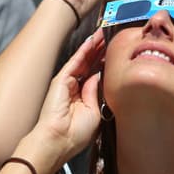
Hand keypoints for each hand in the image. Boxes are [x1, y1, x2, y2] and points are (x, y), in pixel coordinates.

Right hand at [24, 29, 105, 164]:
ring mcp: (66, 83)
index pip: (95, 76)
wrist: (59, 140)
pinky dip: (83, 51)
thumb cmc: (76, 134)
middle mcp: (74, 89)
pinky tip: (92, 41)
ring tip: (103, 33)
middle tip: (109, 36)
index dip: (104, 63)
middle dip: (99, 51)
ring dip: (92, 47)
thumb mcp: (94, 112)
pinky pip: (74, 62)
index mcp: (82, 98)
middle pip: (89, 65)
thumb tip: (98, 76)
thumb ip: (96, 93)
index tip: (114, 53)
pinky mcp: (60, 80)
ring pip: (82, 60)